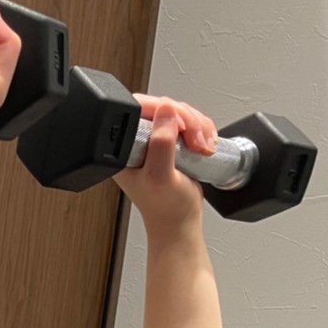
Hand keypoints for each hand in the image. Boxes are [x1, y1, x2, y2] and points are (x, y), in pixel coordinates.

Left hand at [116, 96, 218, 231]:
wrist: (180, 221)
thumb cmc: (165, 207)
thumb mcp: (161, 176)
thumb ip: (160, 144)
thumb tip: (164, 112)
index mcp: (123, 149)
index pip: (137, 109)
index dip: (161, 110)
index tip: (178, 126)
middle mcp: (137, 142)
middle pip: (163, 107)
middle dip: (187, 120)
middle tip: (195, 141)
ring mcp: (155, 141)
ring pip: (179, 113)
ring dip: (198, 127)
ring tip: (201, 148)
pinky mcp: (172, 142)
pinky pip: (190, 122)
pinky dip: (202, 130)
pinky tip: (204, 146)